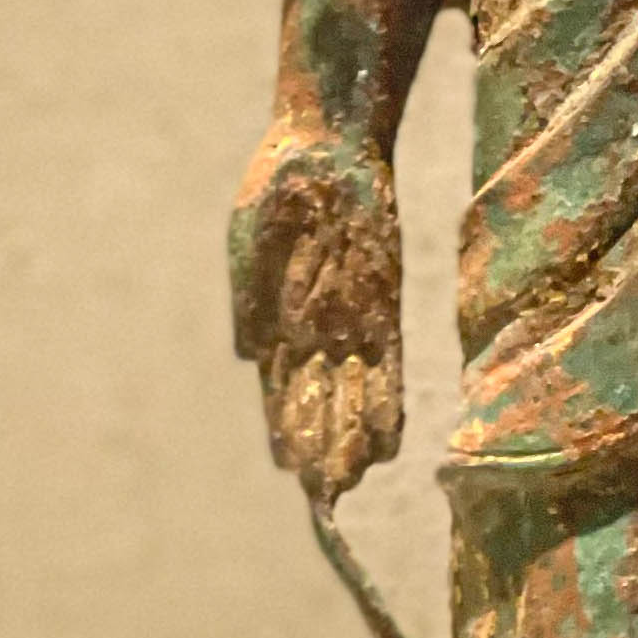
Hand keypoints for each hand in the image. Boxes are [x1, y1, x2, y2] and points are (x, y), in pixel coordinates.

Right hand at [229, 133, 403, 501]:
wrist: (325, 143)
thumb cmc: (275, 188)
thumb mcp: (249, 241)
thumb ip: (249, 299)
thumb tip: (251, 356)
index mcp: (273, 324)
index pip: (281, 389)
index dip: (287, 428)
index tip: (290, 468)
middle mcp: (313, 332)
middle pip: (318, 400)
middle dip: (323, 445)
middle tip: (329, 494)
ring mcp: (350, 319)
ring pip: (353, 390)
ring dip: (353, 433)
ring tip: (358, 476)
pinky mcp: (383, 301)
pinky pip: (387, 360)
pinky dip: (385, 397)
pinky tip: (389, 435)